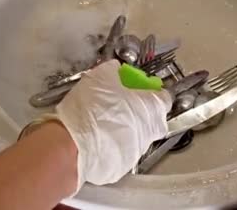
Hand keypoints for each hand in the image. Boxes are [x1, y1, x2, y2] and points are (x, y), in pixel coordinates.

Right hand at [54, 60, 170, 192]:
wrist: (73, 144)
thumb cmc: (92, 110)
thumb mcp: (101, 76)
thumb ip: (113, 71)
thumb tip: (113, 70)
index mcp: (153, 107)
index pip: (163, 95)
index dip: (148, 89)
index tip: (135, 86)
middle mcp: (151, 131)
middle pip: (151, 117)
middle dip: (138, 110)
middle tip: (119, 102)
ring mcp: (138, 151)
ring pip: (136, 135)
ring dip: (124, 127)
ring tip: (102, 120)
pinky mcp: (122, 167)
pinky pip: (121, 150)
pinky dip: (112, 143)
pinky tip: (96, 136)